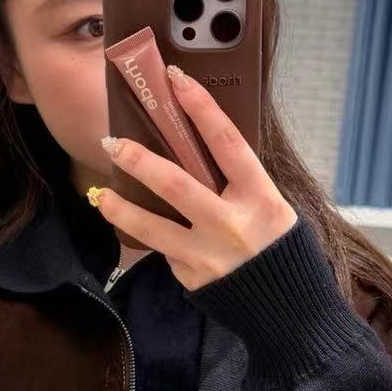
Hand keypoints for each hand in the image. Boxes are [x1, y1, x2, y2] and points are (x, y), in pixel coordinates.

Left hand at [92, 67, 297, 292]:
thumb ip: (239, 184)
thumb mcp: (273, 209)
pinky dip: (155, 238)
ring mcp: (209, 255)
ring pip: (152, 226)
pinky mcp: (193, 277)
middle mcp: (233, 225)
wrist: (289, 311)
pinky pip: (166, 250)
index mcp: (262, 198)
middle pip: (176, 183)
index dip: (200, 107)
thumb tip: (197, 148)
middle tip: (113, 142)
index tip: (175, 79)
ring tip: (102, 194)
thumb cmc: (280, 248)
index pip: (227, 142)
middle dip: (139, 159)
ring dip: (121, 207)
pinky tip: (145, 231)